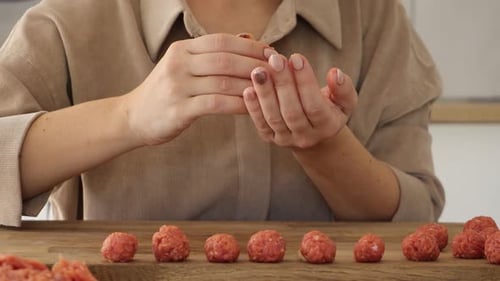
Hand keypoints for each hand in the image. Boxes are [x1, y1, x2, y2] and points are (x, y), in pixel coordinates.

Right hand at [123, 33, 272, 145]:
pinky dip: (238, 104)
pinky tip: (253, 108)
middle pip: (226, 59)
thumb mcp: (184, 65)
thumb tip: (249, 37)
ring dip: (252, 85)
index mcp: (182, 49)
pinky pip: (217, 104)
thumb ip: (214, 53)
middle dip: (256, 64)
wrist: (134, 117)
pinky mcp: (179, 110)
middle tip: (279, 72)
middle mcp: (178, 63)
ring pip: (224, 81)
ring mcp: (177, 86)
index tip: (272, 53)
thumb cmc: (167, 91)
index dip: (250, 46)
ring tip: (272, 90)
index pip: (222, 41)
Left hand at [242, 53, 356, 148]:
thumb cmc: (330, 109)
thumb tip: (335, 73)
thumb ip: (344, 88)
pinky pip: (260, 124)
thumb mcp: (345, 101)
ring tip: (258, 71)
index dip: (305, 81)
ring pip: (274, 118)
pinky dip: (253, 107)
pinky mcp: (270, 138)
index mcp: (327, 126)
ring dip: (265, 94)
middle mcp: (306, 137)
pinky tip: (248, 89)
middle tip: (275, 59)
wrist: (314, 136)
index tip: (296, 57)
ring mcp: (286, 139)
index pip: (315, 105)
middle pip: (292, 112)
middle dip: (283, 84)